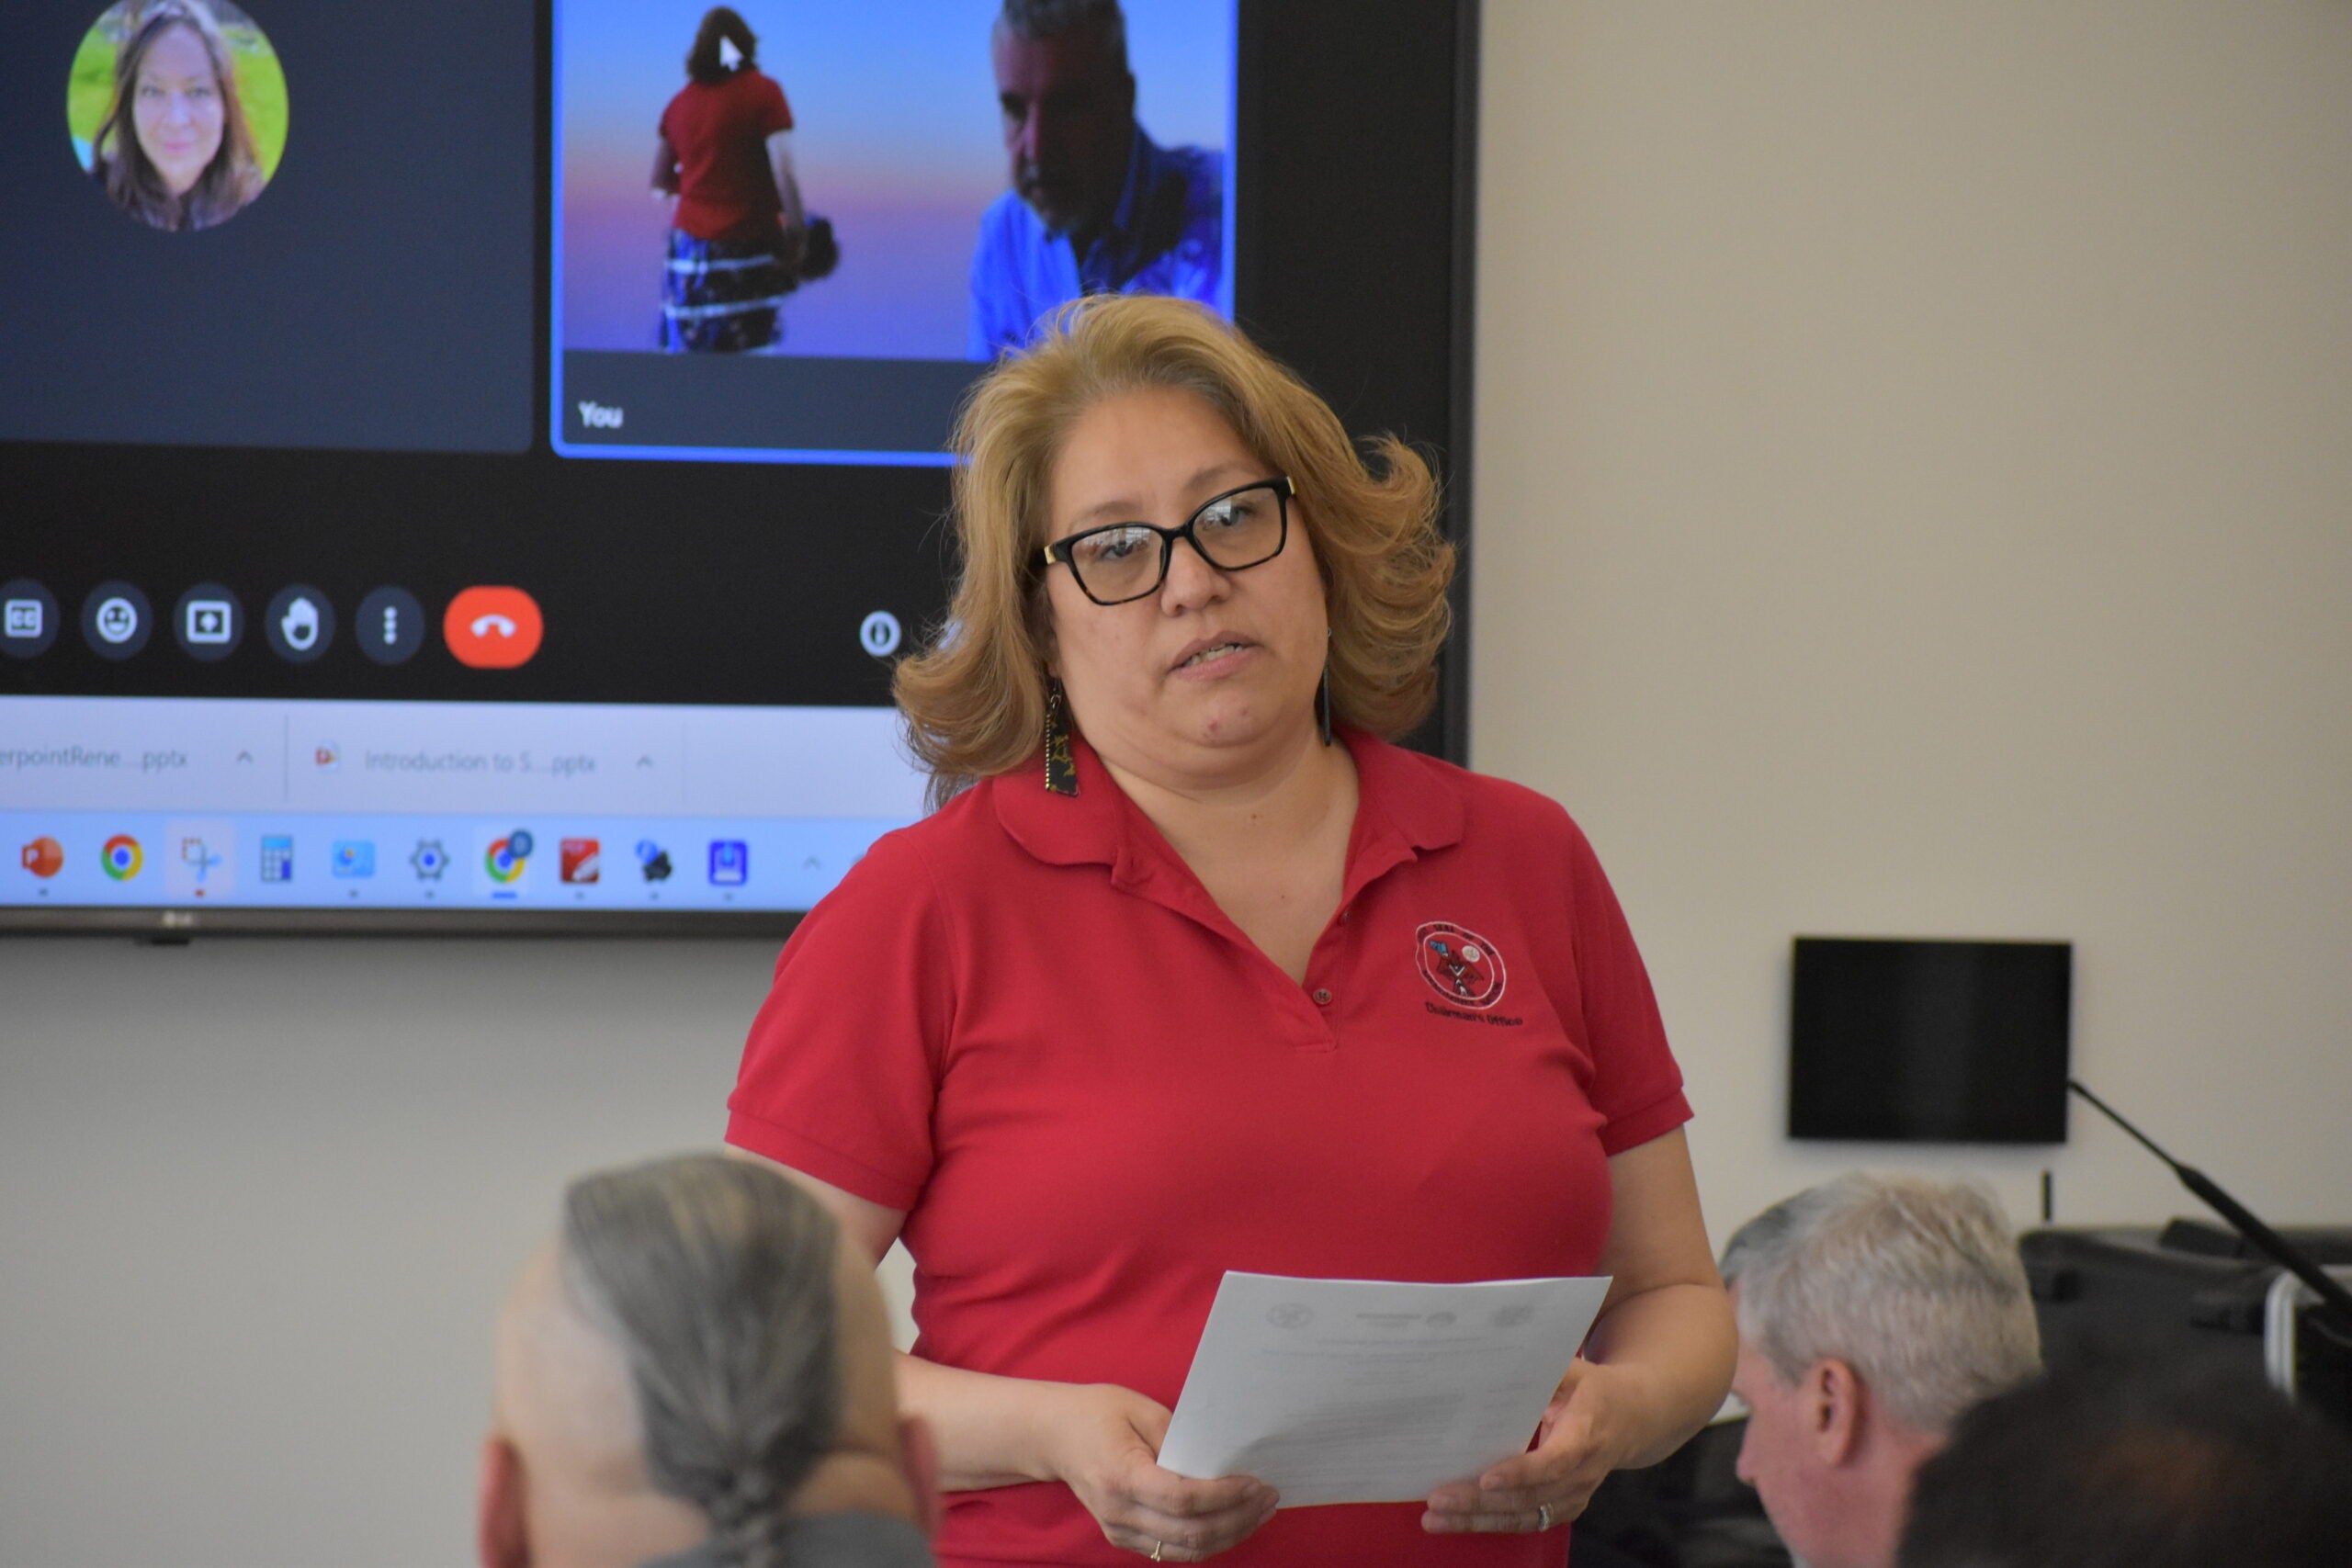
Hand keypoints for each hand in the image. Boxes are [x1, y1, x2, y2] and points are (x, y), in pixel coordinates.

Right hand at [1039, 1383, 1278, 1560]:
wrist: (1054, 1436)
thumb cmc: (1097, 1413)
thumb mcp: (1140, 1409)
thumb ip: (1181, 1437)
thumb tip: (1222, 1460)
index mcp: (1122, 1476)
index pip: (1183, 1500)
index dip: (1225, 1495)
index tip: (1256, 1482)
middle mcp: (1119, 1512)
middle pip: (1191, 1533)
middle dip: (1238, 1518)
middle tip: (1269, 1497)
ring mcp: (1119, 1530)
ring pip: (1186, 1551)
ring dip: (1230, 1534)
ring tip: (1260, 1512)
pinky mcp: (1123, 1537)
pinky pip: (1173, 1551)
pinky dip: (1208, 1541)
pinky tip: (1232, 1522)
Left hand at [1421, 1359, 1633, 1535]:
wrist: (1632, 1418)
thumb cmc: (1592, 1389)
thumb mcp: (1572, 1370)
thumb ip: (1539, 1370)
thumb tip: (1490, 1364)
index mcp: (1585, 1432)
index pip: (1555, 1461)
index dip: (1522, 1472)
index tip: (1487, 1478)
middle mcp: (1583, 1472)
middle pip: (1531, 1496)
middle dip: (1481, 1501)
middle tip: (1438, 1500)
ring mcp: (1575, 1495)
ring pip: (1525, 1516)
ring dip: (1478, 1520)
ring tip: (1435, 1519)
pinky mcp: (1565, 1508)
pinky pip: (1527, 1522)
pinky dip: (1491, 1525)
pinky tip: (1457, 1522)